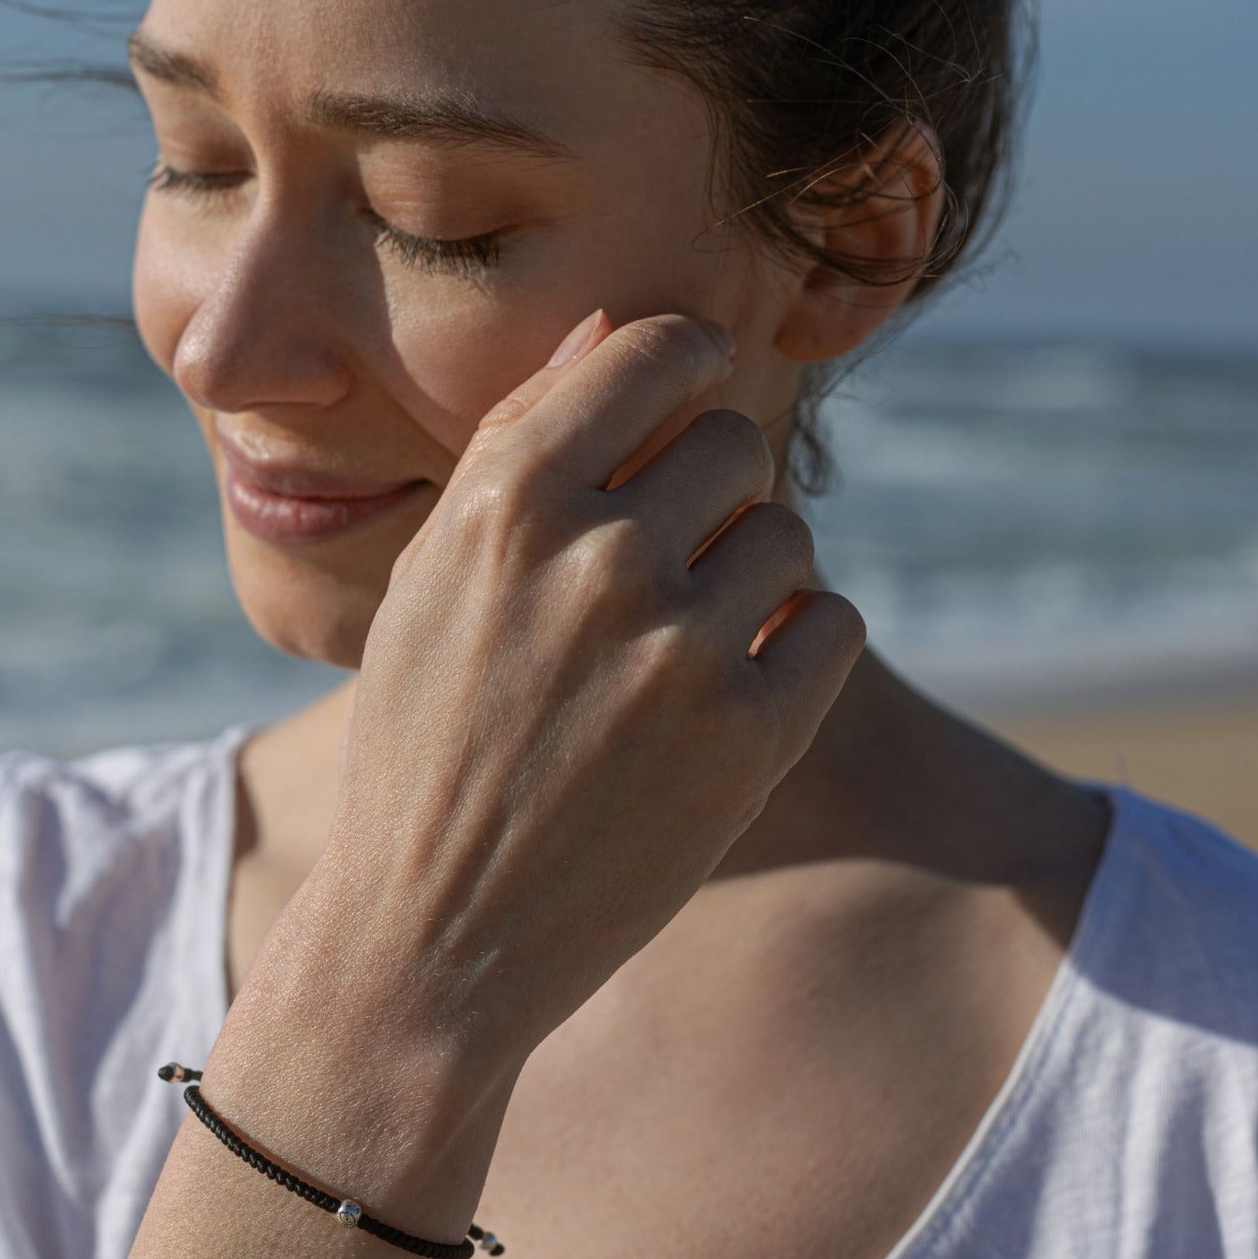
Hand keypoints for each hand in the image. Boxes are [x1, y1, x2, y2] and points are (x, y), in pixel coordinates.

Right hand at [308, 310, 865, 1081]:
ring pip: (789, 537)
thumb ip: (519, 441)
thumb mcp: (433, 579)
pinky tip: (735, 684)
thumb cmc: (425, 738)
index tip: (691, 390)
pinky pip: (832, 622)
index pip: (655, 352)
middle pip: (736, 445)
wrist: (435, 929)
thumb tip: (614, 329)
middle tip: (669, 557)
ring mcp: (680, 651)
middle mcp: (598, 560)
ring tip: (683, 641)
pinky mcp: (750, 739)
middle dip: (714, 488)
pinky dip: (798, 642)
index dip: (687, 361)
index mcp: (506, 502)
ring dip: (753, 573)